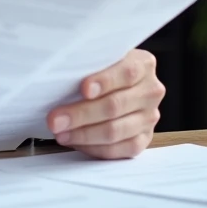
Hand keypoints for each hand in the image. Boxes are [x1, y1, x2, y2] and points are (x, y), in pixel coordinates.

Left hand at [46, 49, 164, 158]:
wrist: (118, 83)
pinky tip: (76, 142)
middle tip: (55, 119)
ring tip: (60, 133)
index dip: (105, 81)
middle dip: (81, 114)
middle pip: (116, 105)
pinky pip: (119, 149)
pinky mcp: (144, 139)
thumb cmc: (102, 69)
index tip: (84, 89)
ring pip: (115, 131)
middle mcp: (151, 91)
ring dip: (84, 134)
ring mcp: (149, 117)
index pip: (126, 72)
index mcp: (143, 64)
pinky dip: (94, 148)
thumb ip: (90, 64)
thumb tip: (61, 76)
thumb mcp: (100, 58)